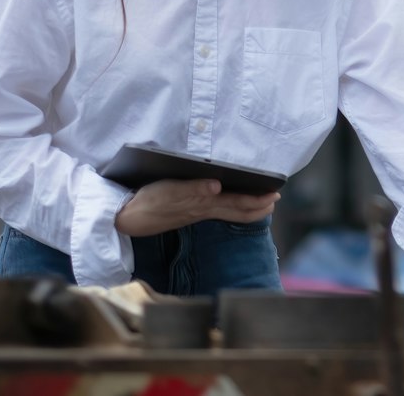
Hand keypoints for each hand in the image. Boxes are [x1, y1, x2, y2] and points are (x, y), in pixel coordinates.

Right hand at [114, 179, 278, 236]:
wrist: (127, 218)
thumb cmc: (148, 200)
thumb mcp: (170, 191)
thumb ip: (193, 189)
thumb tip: (218, 186)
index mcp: (203, 203)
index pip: (237, 203)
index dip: (258, 200)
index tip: (275, 194)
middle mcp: (203, 210)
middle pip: (237, 210)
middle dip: (259, 205)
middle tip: (275, 198)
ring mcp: (196, 213)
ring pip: (228, 212)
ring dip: (248, 208)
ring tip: (263, 202)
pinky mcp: (188, 213)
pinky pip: (216, 211)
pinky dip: (230, 208)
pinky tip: (232, 202)